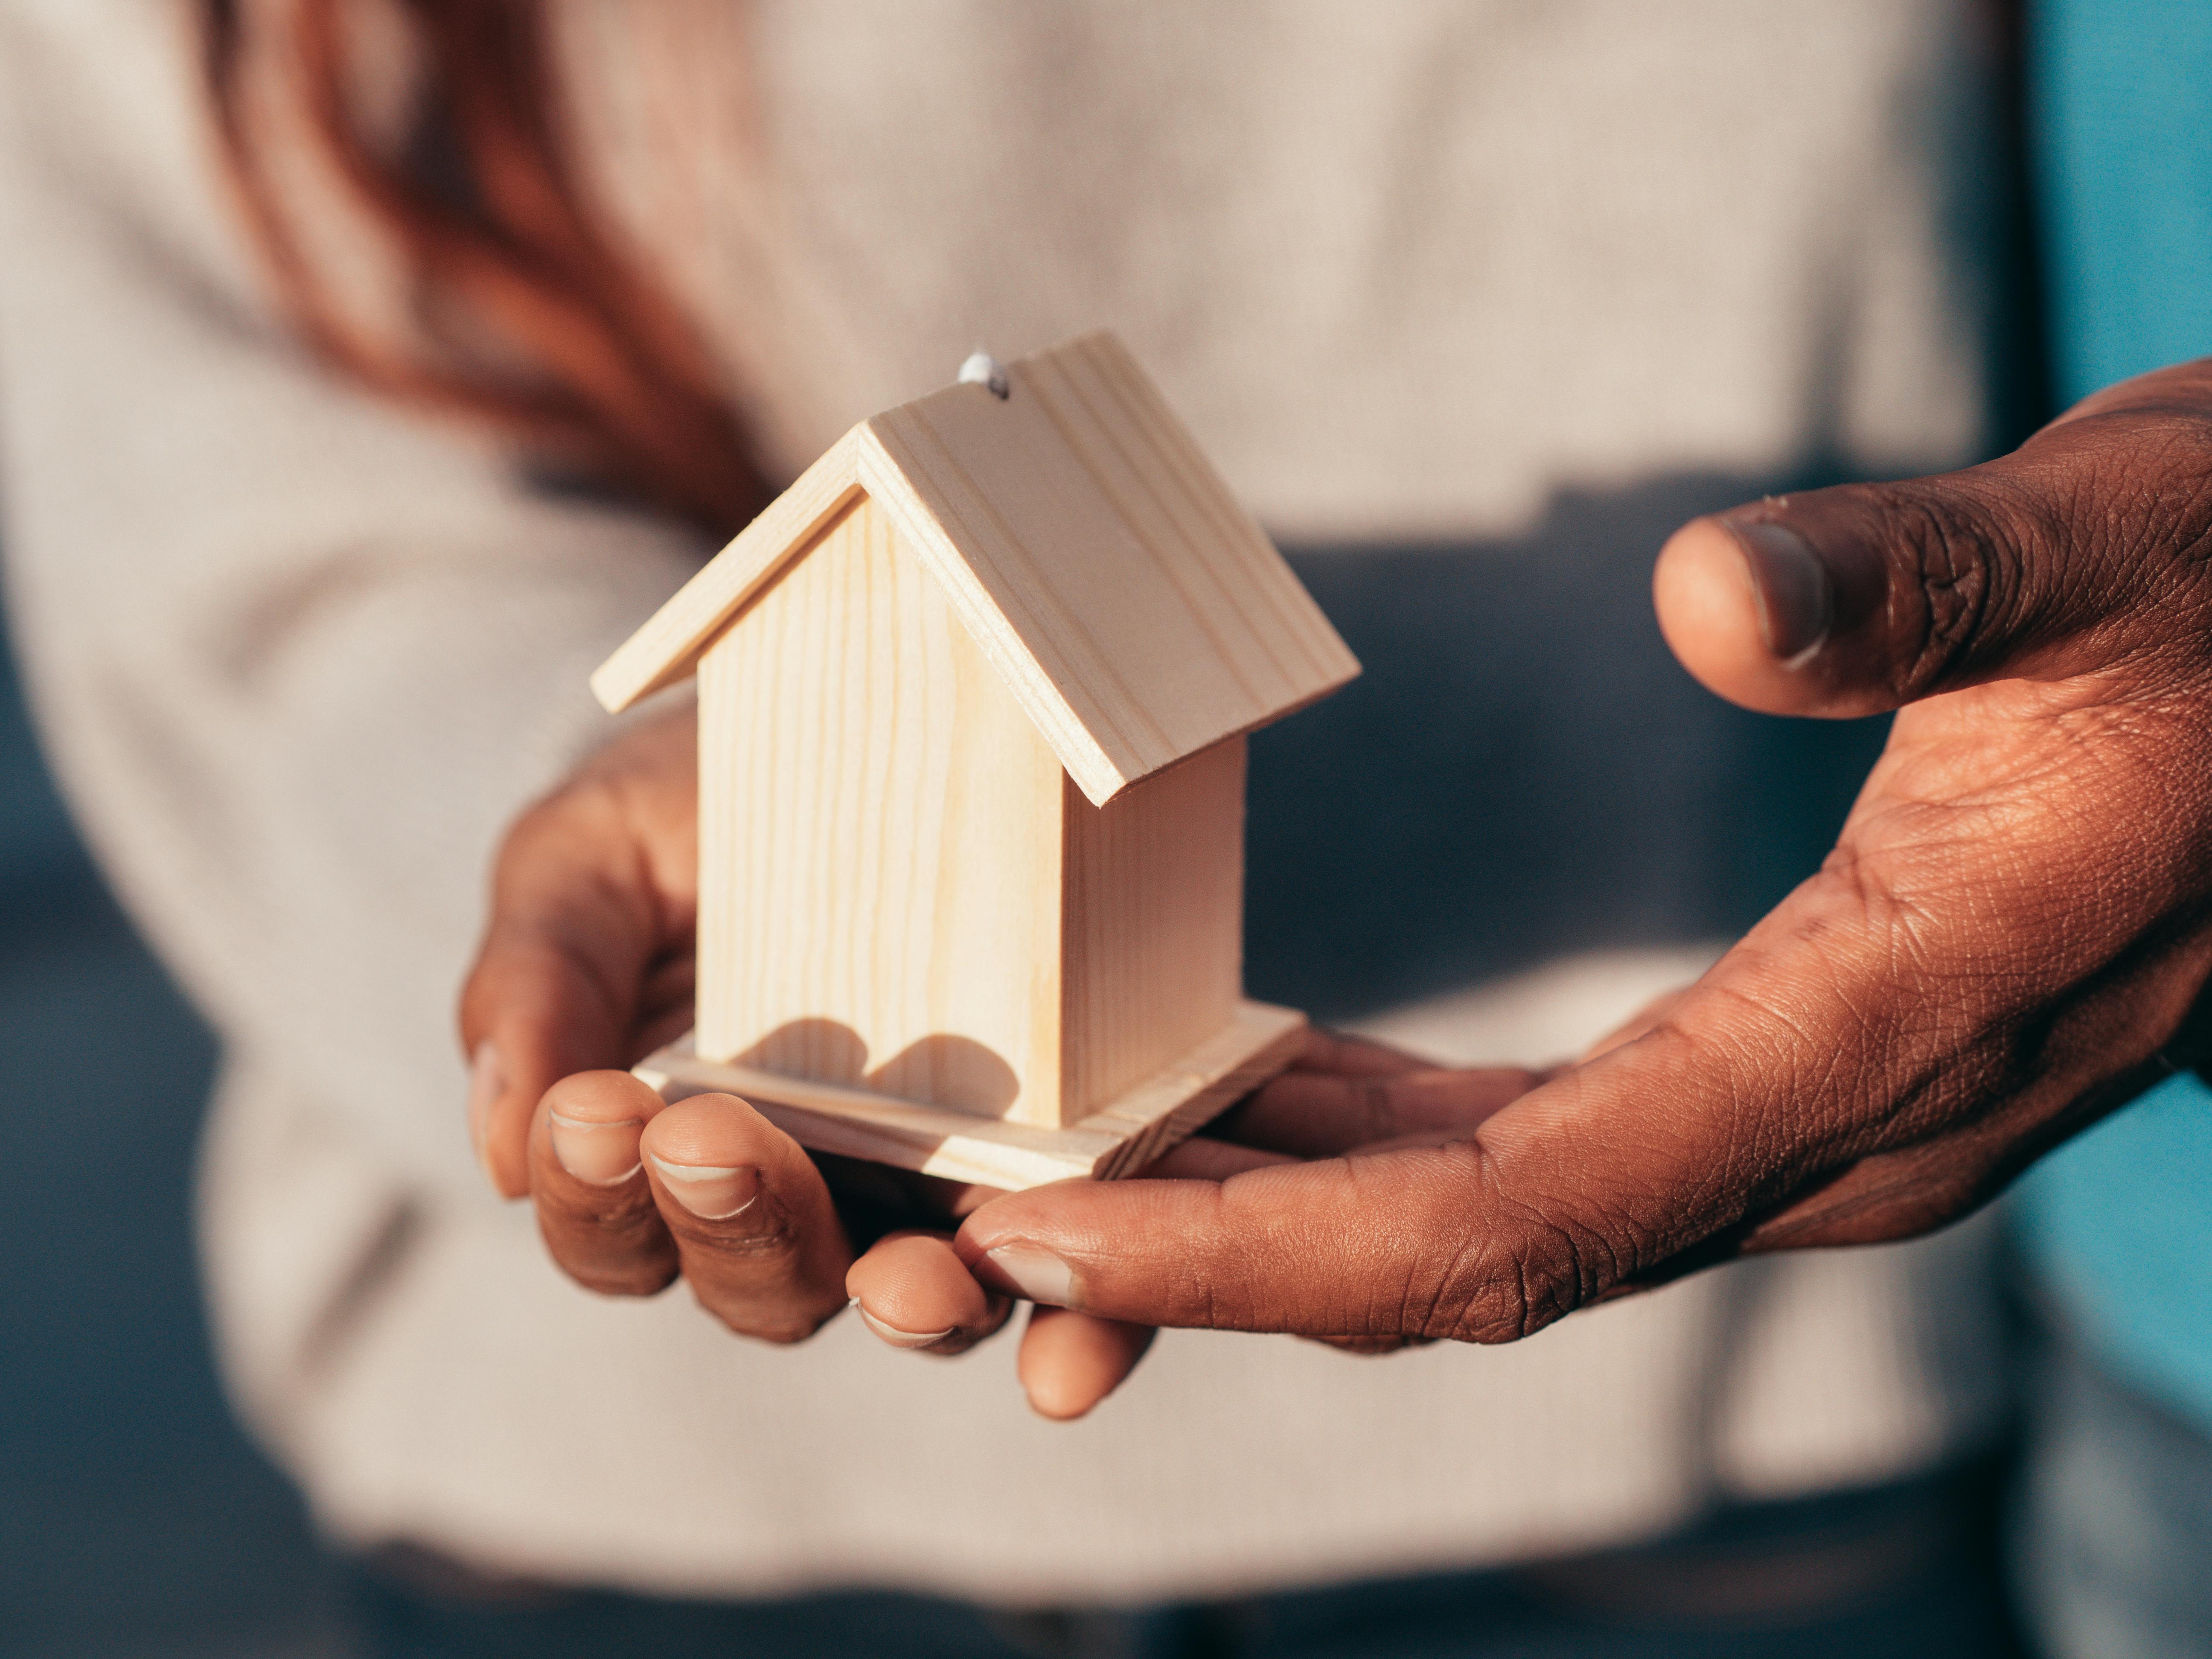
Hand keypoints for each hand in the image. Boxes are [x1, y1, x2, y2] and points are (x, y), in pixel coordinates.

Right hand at [456, 703, 1290, 1409]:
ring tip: (906, 1275)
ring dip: (907, 1302)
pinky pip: (1080, 1273)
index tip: (593, 1109)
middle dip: (733, 1224)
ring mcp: (946, 1191)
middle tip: (708, 1135)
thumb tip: (503, 1145)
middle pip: (763, 1285)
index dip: (595, 1194)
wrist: (872, 704)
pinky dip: (1079, 1326)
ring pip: (918, 1299)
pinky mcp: (1072, 1166)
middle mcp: (812, 1200)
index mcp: (674, 1155)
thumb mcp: (595, 854)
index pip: (617, 1234)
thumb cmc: (699, 799)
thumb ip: (537, 979)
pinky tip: (1072, 1351)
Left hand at [947, 360, 2211, 1345]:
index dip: (1268, 1247)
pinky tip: (1264, 1086)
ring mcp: (1805, 1120)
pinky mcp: (1780, 1069)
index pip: (1516, 1216)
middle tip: (994, 1218)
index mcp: (1881, 1034)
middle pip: (1469, 1259)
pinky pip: (1543, 1146)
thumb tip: (1712, 596)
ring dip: (1287, 1209)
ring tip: (1086, 1156)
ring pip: (1495, 1220)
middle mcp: (1830, 1135)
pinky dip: (1384, 1140)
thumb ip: (1920, 589)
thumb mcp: (2100, 547)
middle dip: (1224, 1258)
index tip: (1058, 1224)